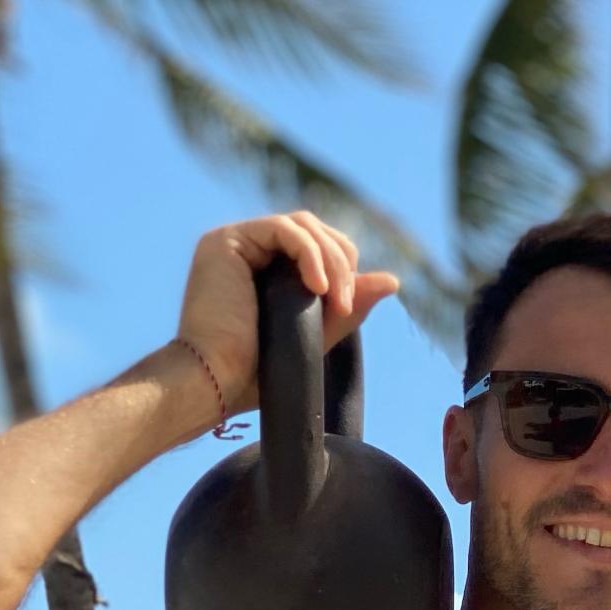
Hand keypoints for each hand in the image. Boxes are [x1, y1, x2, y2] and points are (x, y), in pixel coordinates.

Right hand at [176, 211, 399, 415]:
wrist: (217, 385)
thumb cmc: (257, 373)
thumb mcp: (316, 333)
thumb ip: (349, 305)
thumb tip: (393, 281)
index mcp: (265, 269)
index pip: (317, 246)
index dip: (343, 267)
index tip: (348, 307)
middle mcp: (248, 251)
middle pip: (313, 229)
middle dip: (341, 261)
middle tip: (345, 305)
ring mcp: (234, 243)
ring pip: (302, 225)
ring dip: (330, 259)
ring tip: (334, 300)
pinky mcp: (225, 241)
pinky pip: (283, 228)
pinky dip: (309, 253)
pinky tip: (317, 287)